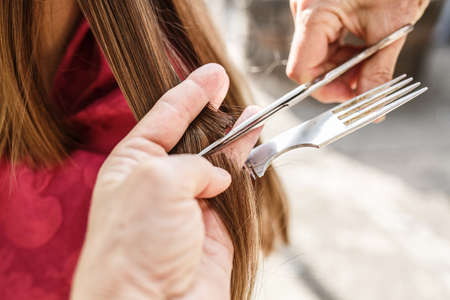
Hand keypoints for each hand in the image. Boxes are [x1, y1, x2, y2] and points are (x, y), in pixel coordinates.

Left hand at [70, 64, 261, 299]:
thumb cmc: (135, 243)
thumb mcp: (157, 180)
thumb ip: (195, 164)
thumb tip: (219, 175)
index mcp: (134, 164)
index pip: (164, 116)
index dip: (190, 93)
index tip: (212, 74)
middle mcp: (160, 181)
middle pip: (192, 135)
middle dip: (211, 111)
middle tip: (228, 86)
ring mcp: (189, 202)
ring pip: (218, 160)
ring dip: (235, 137)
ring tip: (253, 115)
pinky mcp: (215, 224)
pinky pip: (235, 187)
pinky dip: (247, 167)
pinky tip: (255, 148)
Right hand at [287, 0, 428, 102]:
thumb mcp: (390, 27)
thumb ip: (378, 71)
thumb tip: (370, 105)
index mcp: (314, 13)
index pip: (303, 70)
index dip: (326, 89)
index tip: (351, 96)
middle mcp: (304, 11)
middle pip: (310, 64)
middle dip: (339, 78)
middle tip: (366, 82)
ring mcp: (309, 9)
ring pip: (317, 55)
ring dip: (343, 65)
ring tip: (369, 62)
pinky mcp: (318, 9)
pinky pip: (323, 41)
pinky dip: (343, 51)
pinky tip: (362, 48)